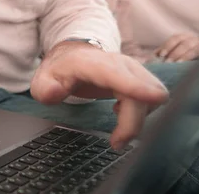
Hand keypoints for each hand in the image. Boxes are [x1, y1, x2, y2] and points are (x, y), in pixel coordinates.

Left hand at [30, 42, 168, 148]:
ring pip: (151, 100)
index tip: (154, 98)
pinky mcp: (143, 77)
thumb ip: (45, 89)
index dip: (135, 86)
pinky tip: (120, 111)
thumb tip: (56, 92)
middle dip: (131, 124)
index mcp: (91, 63)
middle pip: (139, 96)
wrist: (74, 57)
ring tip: (117, 128)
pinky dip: (141, 114)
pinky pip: (153, 101)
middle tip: (116, 142)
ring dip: (137, 121)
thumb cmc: (61, 71)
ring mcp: (133, 69)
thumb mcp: (43, 81)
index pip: (116, 74)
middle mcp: (118, 63)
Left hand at [156, 33, 198, 61]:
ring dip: (183, 57)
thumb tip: (154, 55)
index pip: (175, 38)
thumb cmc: (183, 55)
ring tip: (176, 64)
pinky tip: (188, 66)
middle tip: (167, 62)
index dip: (167, 46)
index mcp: (184, 36)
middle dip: (175, 53)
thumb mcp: (173, 51)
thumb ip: (164, 51)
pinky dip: (194, 61)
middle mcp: (194, 39)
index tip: (160, 54)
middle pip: (184, 44)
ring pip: (193, 50)